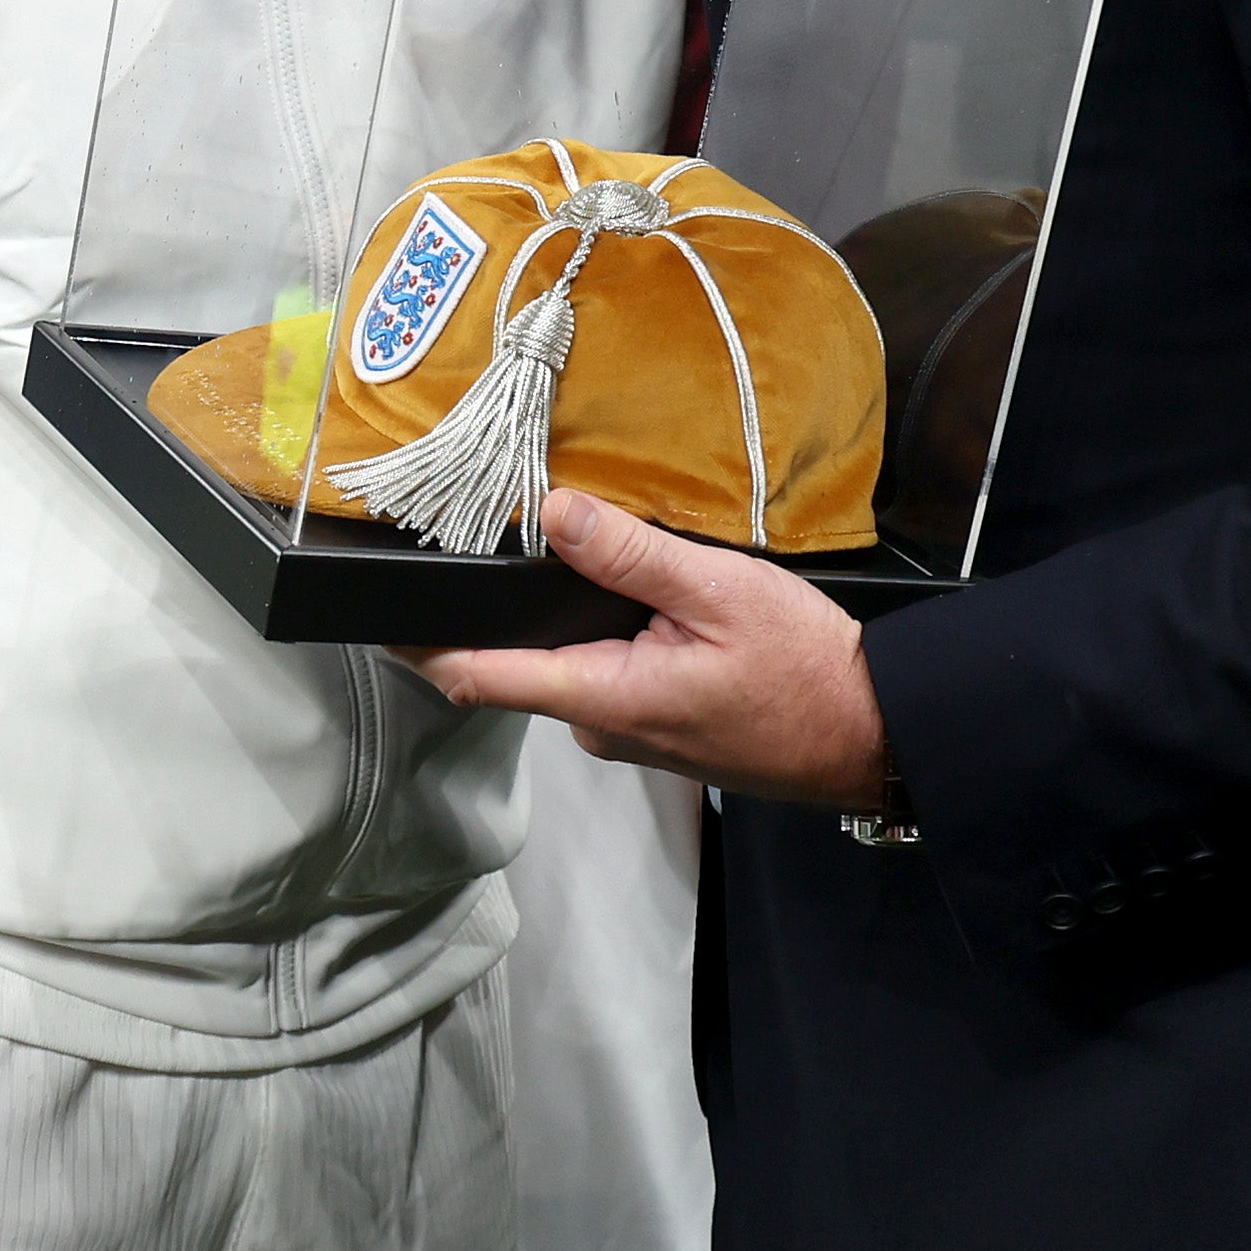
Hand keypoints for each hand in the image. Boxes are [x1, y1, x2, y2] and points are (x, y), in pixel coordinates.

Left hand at [403, 492, 892, 812]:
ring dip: (571, 622)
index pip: (481, 676)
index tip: (377, 617)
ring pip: (573, 667)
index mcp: (605, 696)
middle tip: (501, 540)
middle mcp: (605, 726)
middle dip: (510, 611)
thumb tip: (554, 514)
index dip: (422, 647)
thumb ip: (630, 555)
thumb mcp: (720, 592)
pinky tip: (647, 604)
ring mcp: (633, 735)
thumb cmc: (806, 672)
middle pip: (524, 663)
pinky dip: (611, 639)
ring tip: (584, 557)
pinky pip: (612, 678)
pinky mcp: (662, 730)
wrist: (874, 735)